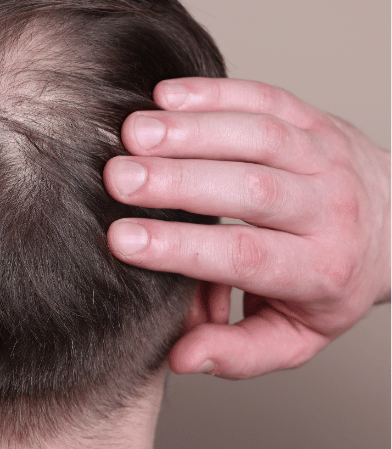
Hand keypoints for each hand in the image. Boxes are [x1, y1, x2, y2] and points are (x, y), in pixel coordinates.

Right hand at [104, 78, 389, 378]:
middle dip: (179, 182)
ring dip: (191, 131)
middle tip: (117, 179)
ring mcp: (322, 156)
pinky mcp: (312, 119)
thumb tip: (183, 356)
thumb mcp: (296, 334)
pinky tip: (166, 95)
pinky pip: (265, 98)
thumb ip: (239, 351)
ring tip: (132, 133)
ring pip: (258, 136)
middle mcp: (327, 209)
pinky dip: (215, 92)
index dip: (181, 248)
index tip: (122, 239)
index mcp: (320, 269)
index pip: (245, 257)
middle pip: (252, 190)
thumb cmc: (331, 280)